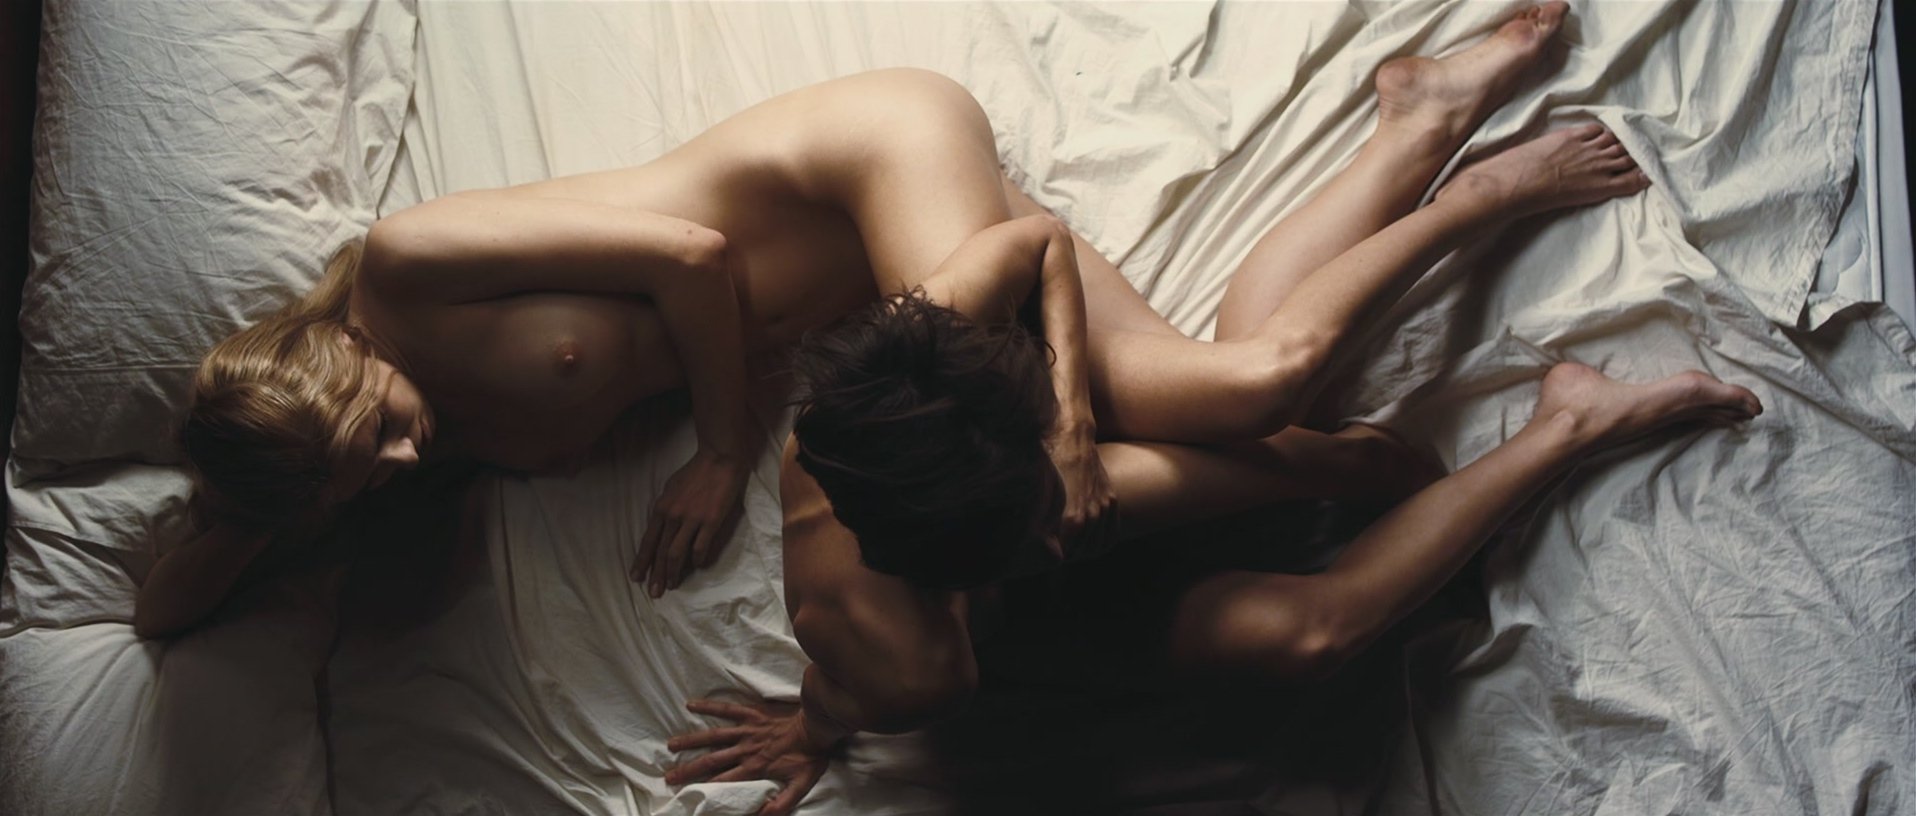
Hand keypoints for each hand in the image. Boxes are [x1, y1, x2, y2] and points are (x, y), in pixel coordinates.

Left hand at [633, 447, 748, 596]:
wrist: (719, 458)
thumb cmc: (695, 472)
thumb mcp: (670, 489)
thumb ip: (665, 510)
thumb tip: (662, 529)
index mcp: (661, 508)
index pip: (648, 541)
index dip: (642, 561)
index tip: (636, 578)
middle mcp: (673, 516)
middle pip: (661, 552)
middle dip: (656, 574)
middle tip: (654, 592)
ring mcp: (692, 519)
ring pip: (678, 553)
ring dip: (673, 572)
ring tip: (672, 585)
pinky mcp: (711, 521)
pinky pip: (701, 547)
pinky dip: (697, 560)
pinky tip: (697, 566)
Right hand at [666, 698, 836, 815]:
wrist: (818, 726)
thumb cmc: (810, 757)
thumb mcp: (799, 787)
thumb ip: (780, 804)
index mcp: (754, 767)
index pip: (723, 781)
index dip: (704, 788)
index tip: (685, 794)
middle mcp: (745, 749)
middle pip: (711, 760)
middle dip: (689, 769)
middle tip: (668, 775)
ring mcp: (747, 730)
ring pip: (714, 736)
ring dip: (691, 740)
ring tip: (671, 744)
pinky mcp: (752, 714)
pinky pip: (728, 709)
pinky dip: (709, 707)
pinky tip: (692, 705)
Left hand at [1048, 423, 1116, 561]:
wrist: (1072, 436)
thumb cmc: (1048, 462)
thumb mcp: (1038, 492)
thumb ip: (1036, 519)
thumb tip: (1023, 539)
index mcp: (1071, 516)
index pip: (1064, 552)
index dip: (1053, 558)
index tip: (1043, 557)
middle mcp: (1091, 513)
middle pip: (1080, 551)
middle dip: (1066, 556)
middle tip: (1052, 557)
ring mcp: (1103, 506)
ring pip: (1097, 545)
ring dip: (1082, 552)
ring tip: (1068, 552)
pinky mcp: (1110, 498)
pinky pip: (1112, 532)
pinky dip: (1101, 544)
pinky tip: (1090, 547)